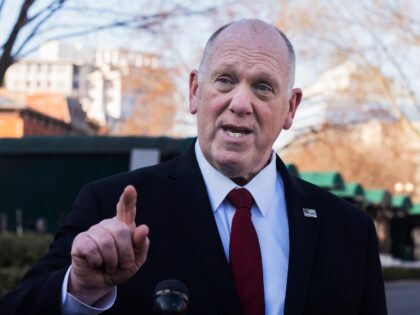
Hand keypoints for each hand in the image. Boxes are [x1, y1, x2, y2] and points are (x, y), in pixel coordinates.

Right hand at [69, 185, 149, 304]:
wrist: (99, 282)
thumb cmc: (120, 267)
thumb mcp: (136, 260)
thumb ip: (141, 245)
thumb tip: (143, 228)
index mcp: (124, 225)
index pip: (127, 209)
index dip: (128, 198)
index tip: (130, 188)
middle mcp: (108, 224)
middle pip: (122, 231)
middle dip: (126, 253)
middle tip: (123, 264)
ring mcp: (94, 230)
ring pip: (107, 241)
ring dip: (112, 261)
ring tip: (110, 265)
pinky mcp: (80, 240)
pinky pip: (92, 249)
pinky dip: (98, 262)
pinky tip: (96, 263)